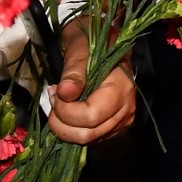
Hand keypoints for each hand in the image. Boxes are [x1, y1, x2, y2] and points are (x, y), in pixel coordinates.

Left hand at [48, 19, 137, 145]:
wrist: (102, 41)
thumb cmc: (90, 42)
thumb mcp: (80, 49)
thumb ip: (74, 72)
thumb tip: (65, 92)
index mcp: (121, 87)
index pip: (91, 115)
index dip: (66, 111)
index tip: (55, 91)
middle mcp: (126, 109)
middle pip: (88, 133)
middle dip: (62, 122)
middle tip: (54, 100)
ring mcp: (121, 121)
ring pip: (87, 140)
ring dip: (66, 127)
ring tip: (61, 104)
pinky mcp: (113, 128)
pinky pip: (90, 139)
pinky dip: (73, 129)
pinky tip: (70, 111)